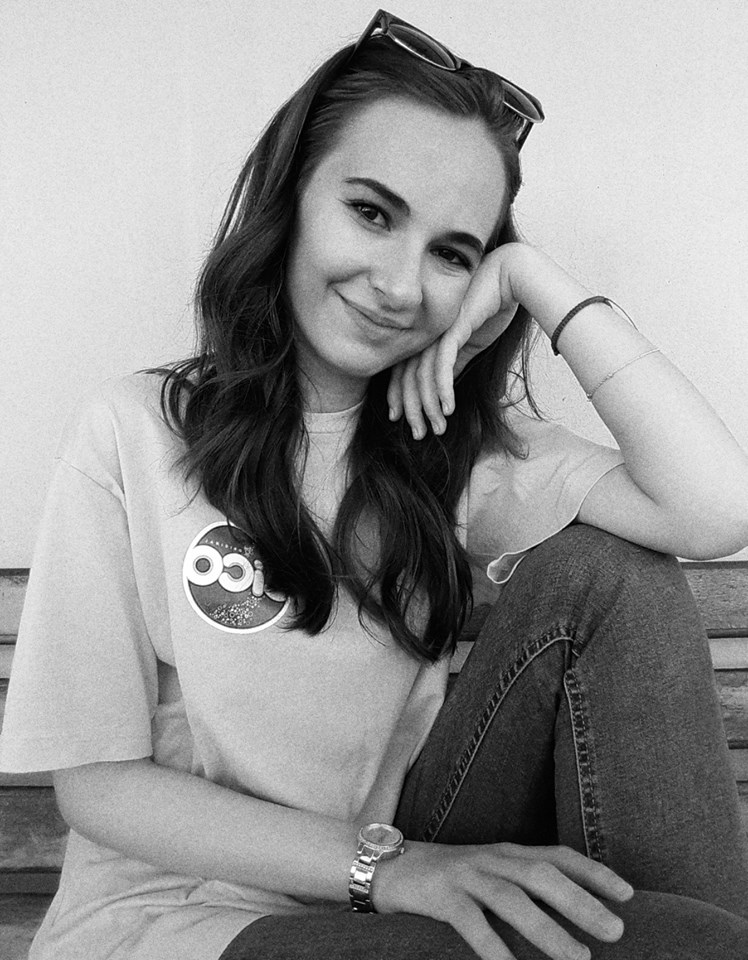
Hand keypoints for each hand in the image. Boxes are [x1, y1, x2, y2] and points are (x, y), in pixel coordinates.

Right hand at [372, 840, 633, 959]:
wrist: (393, 866)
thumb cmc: (453, 878)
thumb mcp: (492, 873)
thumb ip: (525, 885)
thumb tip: (573, 911)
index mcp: (510, 852)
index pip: (559, 855)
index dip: (594, 872)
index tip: (628, 894)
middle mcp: (494, 859)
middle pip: (543, 875)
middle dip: (582, 903)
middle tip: (616, 931)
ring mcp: (468, 876)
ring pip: (513, 899)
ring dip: (549, 930)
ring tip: (578, 959)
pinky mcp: (443, 896)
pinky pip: (472, 924)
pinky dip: (494, 949)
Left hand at [387, 243, 524, 438]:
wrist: (511, 277)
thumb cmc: (492, 305)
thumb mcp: (471, 342)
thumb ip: (455, 360)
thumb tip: (445, 384)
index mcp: (426, 335)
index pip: (403, 371)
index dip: (399, 398)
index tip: (401, 420)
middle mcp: (425, 333)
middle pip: (407, 378)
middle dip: (412, 410)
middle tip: (419, 434)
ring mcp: (436, 331)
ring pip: (422, 376)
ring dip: (430, 407)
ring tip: (438, 428)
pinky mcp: (451, 330)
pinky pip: (441, 365)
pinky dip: (443, 390)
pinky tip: (448, 409)